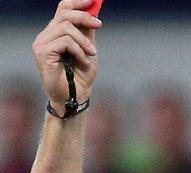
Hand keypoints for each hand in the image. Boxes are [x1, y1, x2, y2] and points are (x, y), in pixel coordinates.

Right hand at [32, 0, 102, 115]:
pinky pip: (65, 42)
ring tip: (91, 55)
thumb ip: (88, 31)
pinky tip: (83, 62)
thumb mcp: (88, 49)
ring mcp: (42, 44)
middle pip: (64, 13)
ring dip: (84, 41)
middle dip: (85, 17)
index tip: (94, 1)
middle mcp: (46, 36)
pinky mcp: (42, 53)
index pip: (63, 9)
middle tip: (99, 25)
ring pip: (66, 27)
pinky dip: (79, 51)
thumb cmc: (81, 75)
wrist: (77, 96)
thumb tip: (94, 12)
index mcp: (56, 33)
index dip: (78, 2)